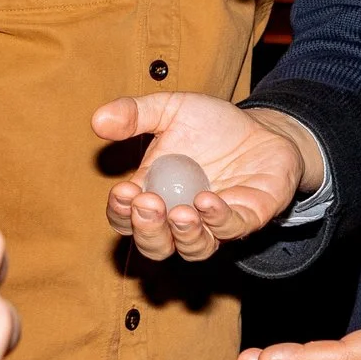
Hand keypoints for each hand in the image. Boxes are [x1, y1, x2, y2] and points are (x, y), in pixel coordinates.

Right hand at [95, 94, 315, 260]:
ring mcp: (215, 224)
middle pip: (155, 245)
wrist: (263, 127)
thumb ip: (135, 114)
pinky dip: (218, 220)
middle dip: (147, 230)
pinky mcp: (248, 218)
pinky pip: (232, 230)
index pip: (127, 218)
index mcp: (154, 195)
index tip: (123, 190)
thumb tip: (98, 120)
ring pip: (194, 249)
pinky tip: (208, 201)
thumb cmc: (211, 125)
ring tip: (179, 212)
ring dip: (183, 235)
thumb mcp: (170, 110)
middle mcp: (180, 218)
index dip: (121, 211)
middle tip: (147, 204)